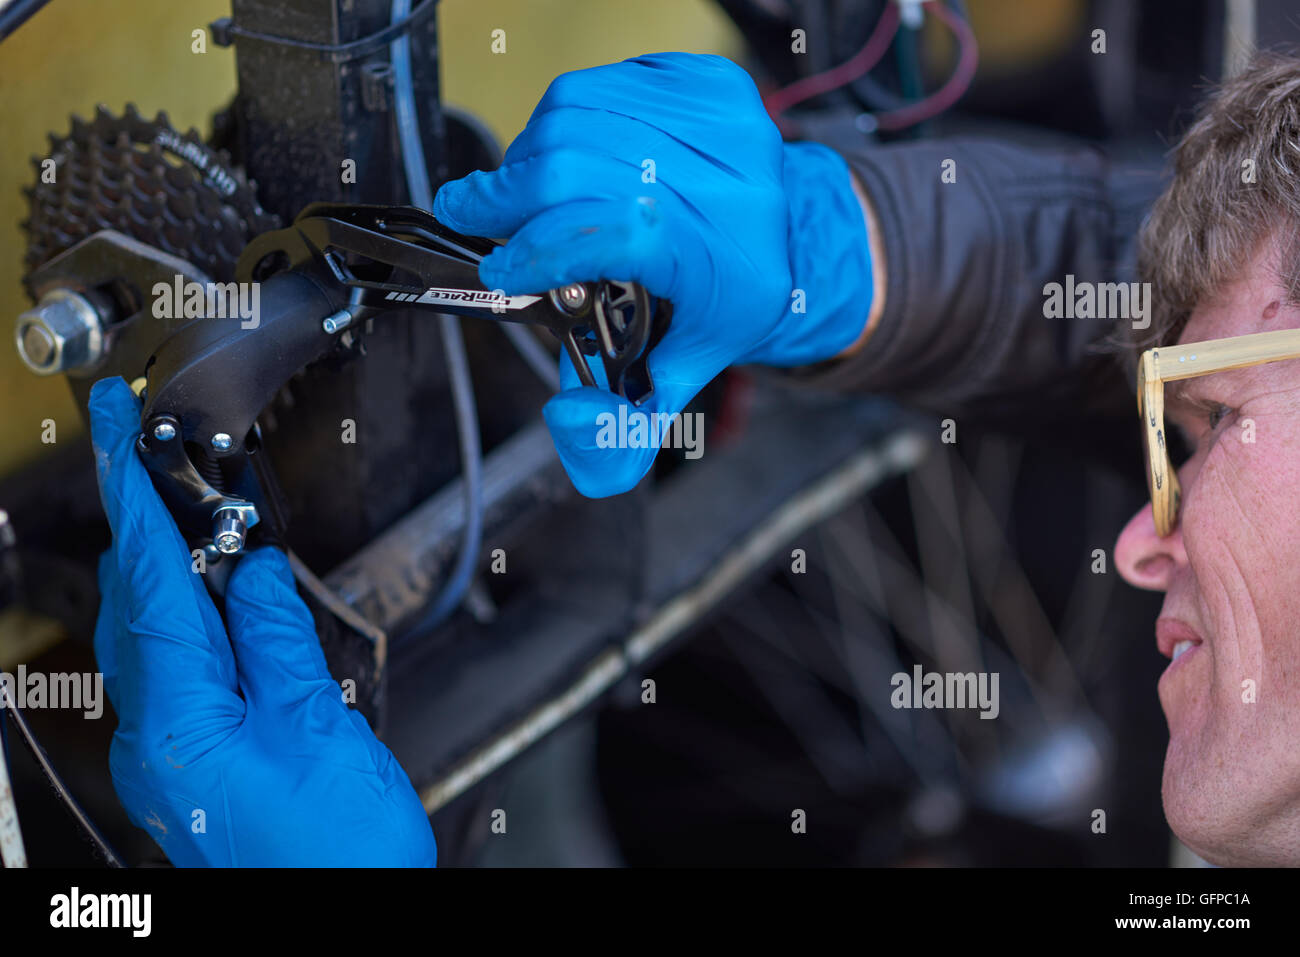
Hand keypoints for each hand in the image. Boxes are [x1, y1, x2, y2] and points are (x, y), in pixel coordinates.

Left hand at [90, 377, 436, 866]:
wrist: (344, 931)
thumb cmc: (336, 857)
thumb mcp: (318, 731)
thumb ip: (278, 641)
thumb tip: (249, 570)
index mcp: (177, 721)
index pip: (144, 578)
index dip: (129, 493)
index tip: (112, 426)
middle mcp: (155, 737)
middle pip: (136, 603)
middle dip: (153, 527)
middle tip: (179, 470)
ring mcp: (170, 755)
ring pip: (154, 637)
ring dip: (177, 574)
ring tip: (213, 531)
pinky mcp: (196, 766)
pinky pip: (179, 673)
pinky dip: (196, 623)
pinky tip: (229, 611)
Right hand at [434, 52, 872, 497]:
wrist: (789, 233)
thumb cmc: (730, 300)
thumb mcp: (688, 374)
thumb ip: (625, 427)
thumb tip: (569, 418)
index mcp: (721, 255)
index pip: (614, 232)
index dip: (539, 250)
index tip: (500, 270)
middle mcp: (725, 178)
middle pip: (580, 165)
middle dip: (508, 194)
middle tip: (471, 213)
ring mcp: (717, 119)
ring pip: (579, 114)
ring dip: (528, 155)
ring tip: (519, 192)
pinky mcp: (705, 82)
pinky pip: (601, 85)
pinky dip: (561, 117)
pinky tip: (561, 152)